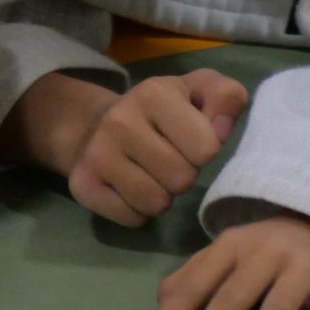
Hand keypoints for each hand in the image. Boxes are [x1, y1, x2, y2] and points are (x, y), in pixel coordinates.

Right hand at [57, 69, 248, 226]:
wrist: (96, 125)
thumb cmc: (162, 112)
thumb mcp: (198, 91)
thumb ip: (226, 97)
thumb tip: (222, 130)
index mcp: (153, 93)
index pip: (207, 148)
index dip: (204, 149)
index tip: (188, 140)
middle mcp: (120, 120)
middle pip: (182, 179)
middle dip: (182, 174)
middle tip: (168, 159)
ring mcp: (98, 153)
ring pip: (157, 203)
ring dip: (161, 195)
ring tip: (150, 173)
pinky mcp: (83, 184)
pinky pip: (132, 218)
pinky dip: (137, 211)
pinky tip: (129, 187)